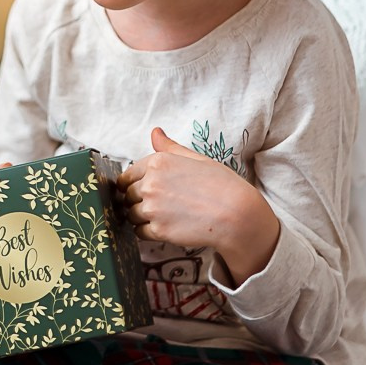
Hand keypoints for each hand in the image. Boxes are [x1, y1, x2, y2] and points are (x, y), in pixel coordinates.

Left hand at [116, 128, 278, 283]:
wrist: (237, 215)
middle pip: (128, 195)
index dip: (134, 183)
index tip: (143, 189)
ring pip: (131, 214)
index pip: (128, 175)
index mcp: (158, 162)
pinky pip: (139, 232)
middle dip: (138, 200)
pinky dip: (147, 231)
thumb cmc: (221, 185)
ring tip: (164, 216)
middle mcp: (150, 184)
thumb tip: (155, 132)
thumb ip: (170, 147)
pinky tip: (165, 227)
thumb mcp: (196, 158)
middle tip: (159, 204)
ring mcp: (152, 208)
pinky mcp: (158, 230)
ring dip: (141, 217)